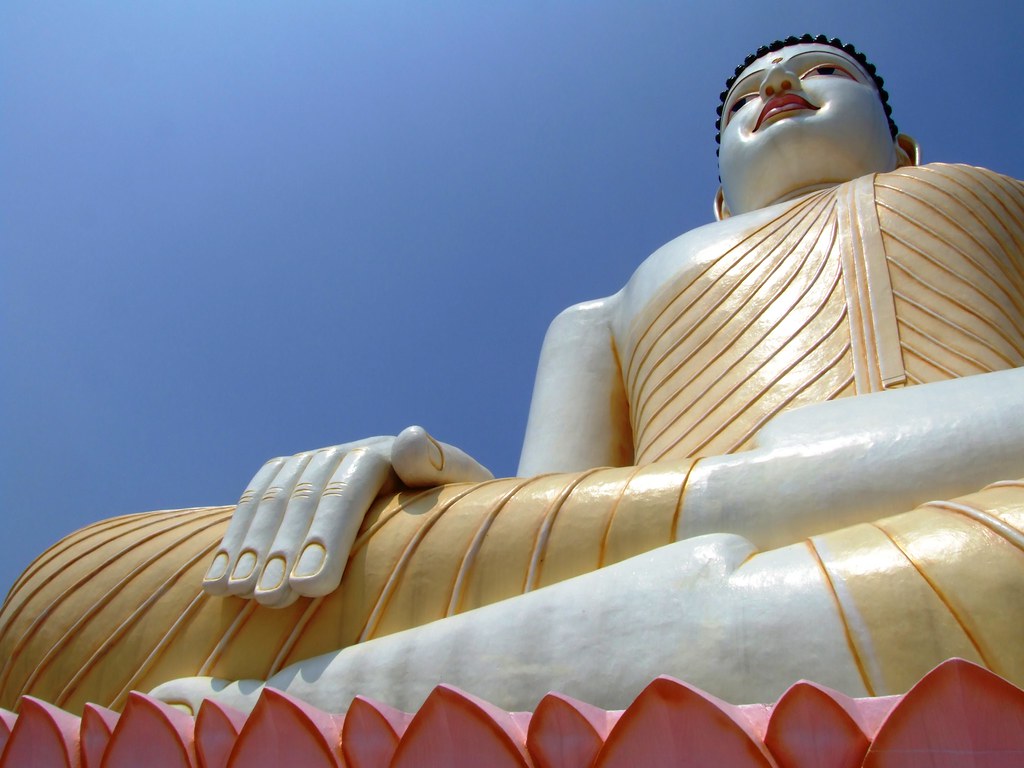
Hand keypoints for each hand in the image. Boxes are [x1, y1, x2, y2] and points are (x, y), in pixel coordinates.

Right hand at [202, 427, 491, 606]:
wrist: (444, 497)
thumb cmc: (460, 508)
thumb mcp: (464, 489)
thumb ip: (441, 468)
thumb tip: (409, 441)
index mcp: (388, 453)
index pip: (350, 486)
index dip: (328, 534)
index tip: (314, 588)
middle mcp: (346, 452)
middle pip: (305, 495)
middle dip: (284, 549)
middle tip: (273, 599)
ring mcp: (316, 462)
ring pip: (273, 499)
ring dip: (252, 547)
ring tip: (241, 594)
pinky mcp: (292, 480)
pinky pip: (254, 503)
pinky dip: (234, 541)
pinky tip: (219, 581)